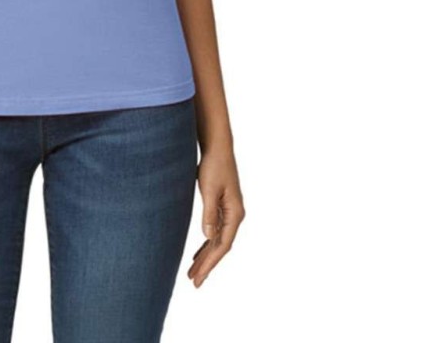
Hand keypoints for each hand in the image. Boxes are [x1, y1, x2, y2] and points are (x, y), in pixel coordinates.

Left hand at [187, 146, 244, 286]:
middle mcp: (235, 215)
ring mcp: (229, 212)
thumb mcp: (209, 189)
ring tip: (193, 272)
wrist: (218, 147)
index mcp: (235, 214)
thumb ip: (209, 213)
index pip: (222, 245)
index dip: (210, 263)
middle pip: (220, 246)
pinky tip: (199, 251)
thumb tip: (209, 237)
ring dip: (205, 256)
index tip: (198, 277)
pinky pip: (215, 231)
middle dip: (207, 265)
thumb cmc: (214, 166)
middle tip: (194, 282)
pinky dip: (206, 243)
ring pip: (217, 240)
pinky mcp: (221, 206)